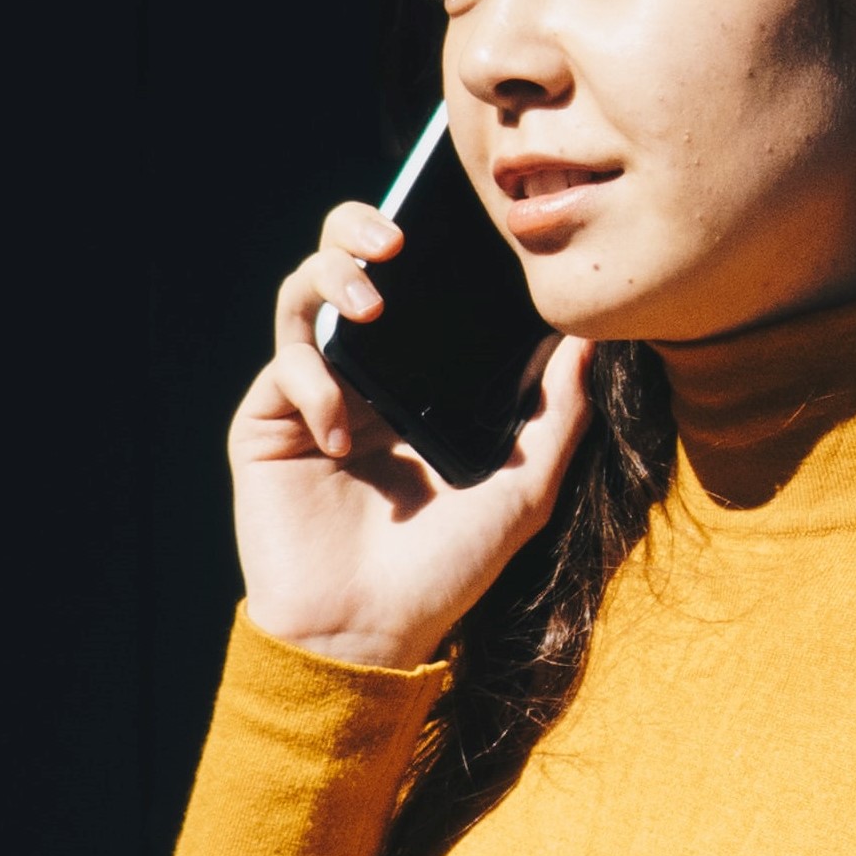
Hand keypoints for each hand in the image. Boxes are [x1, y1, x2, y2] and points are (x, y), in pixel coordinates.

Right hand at [231, 200, 593, 670]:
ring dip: (331, 279)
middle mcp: (363, 379)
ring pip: (302, 296)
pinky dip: (312, 382)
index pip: (416, 290)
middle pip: (347, 267)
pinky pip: (283, 366)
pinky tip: (338, 436)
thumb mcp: (522, 489)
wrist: (370, 635)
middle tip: (393, 236)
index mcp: (419, 384)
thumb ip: (556, 415)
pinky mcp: (267, 425)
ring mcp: (311, 397)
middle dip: (357, 228)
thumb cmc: (447, 570)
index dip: (426, 244)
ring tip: (368, 303)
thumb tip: (588, 341)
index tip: (455, 220)